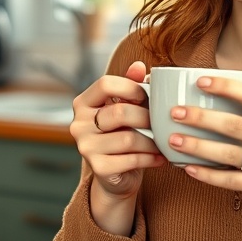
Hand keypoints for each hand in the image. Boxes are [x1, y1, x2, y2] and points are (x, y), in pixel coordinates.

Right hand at [70, 61, 164, 233]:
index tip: (146, 96)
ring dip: (152, 141)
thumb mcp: (125, 107)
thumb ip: (131, 85)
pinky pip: (132, 160)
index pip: (105, 84)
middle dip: (147, 117)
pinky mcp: (98, 168)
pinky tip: (160, 157)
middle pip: (120, 112)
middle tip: (161, 122)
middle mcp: (78, 124)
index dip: (130, 87)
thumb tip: (139, 66)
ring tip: (164, 141)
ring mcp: (86, 147)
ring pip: (129, 138)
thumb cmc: (123, 133)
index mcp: (83, 103)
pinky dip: (151, 158)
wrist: (117, 174)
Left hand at [167, 75, 241, 229]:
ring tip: (173, 139)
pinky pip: (231, 180)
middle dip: (200, 118)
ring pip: (228, 154)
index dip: (225, 86)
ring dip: (197, 146)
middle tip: (176, 112)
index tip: (199, 80)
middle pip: (234, 125)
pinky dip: (208, 174)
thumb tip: (217, 91)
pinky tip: (189, 168)